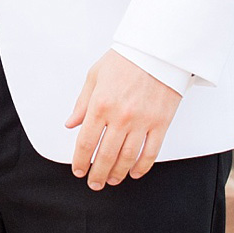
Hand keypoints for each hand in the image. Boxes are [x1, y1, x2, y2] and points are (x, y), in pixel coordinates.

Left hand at [66, 50, 181, 188]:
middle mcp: (120, 116)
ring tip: (112, 180)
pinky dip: (142, 166)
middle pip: (106, 155)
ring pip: (127, 158)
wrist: (157, 49)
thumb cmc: (125, 59)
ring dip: (117, 173)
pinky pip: (151, 152)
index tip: (79, 170)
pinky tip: (134, 172)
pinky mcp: (161, 123)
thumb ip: (82, 103)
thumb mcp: (95, 76)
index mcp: (100, 104)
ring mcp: (142, 122)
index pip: (86, 142)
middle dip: (98, 174)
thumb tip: (72, 124)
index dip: (81, 161)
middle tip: (94, 183)